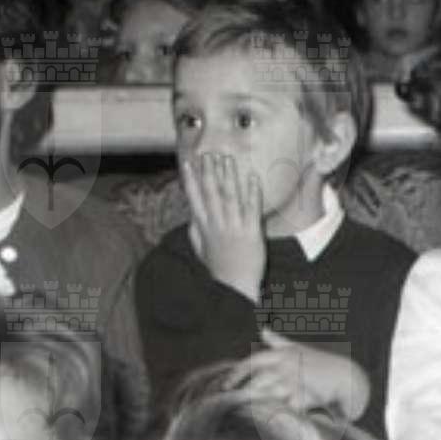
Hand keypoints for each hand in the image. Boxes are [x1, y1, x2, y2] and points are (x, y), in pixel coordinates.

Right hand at [181, 149, 266, 299]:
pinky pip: (251, 208)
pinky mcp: (251, 233)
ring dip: (229, 175)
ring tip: (228, 158)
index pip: (194, 198)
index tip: (188, 162)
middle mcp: (216, 225)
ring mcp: (234, 228)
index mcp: (203, 227)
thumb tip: (191, 215)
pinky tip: (252, 177)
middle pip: (212, 193)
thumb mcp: (201, 248)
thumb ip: (195, 230)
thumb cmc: (219, 268)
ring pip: (230, 196)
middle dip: (210, 171)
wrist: (235, 286)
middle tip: (209, 152)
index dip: (191, 179)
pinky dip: (252, 192)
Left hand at [229, 332, 370, 419]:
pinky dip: (274, 416)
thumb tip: (264, 329)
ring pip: (267, 395)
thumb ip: (278, 341)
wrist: (349, 378)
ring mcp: (297, 381)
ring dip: (256, 404)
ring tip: (242, 414)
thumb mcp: (300, 348)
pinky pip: (283, 409)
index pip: (251, 362)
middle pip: (257, 380)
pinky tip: (265, 422)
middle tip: (229, 404)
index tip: (223, 386)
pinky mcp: (305, 397)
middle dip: (243, 393)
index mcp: (284, 354)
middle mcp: (288, 365)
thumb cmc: (322, 364)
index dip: (234, 375)